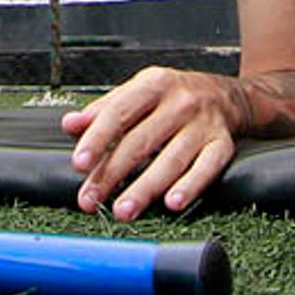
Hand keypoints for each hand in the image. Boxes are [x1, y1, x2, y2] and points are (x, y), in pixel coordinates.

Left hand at [61, 66, 248, 220]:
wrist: (225, 94)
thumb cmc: (171, 97)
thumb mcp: (137, 92)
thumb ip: (103, 110)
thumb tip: (70, 124)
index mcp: (152, 84)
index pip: (119, 113)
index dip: (97, 139)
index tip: (79, 163)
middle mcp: (179, 102)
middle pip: (141, 141)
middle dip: (112, 173)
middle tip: (91, 199)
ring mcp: (203, 124)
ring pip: (171, 159)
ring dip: (145, 188)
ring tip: (123, 210)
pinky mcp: (223, 145)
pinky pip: (207, 168)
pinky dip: (190, 186)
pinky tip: (172, 203)